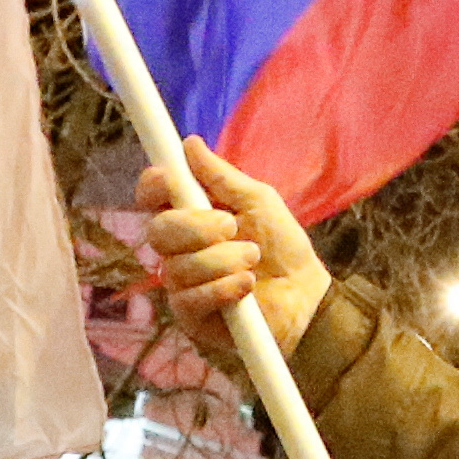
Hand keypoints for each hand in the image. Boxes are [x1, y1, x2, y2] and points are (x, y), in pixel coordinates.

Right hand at [134, 143, 328, 356]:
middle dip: (196, 227)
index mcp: (191, 214)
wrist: (304, 295)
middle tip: (232, 227)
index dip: (154, 185)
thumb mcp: (258, 201)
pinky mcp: (189, 315)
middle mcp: (179, 248)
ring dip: (223, 260)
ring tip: (253, 261)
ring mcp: (181, 283)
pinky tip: (246, 286)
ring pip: (177, 266)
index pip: (153, 196)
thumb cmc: (282, 245)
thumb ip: (222, 176)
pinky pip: (189, 298)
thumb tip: (190, 143)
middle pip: (157, 230)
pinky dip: (223, 288)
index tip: (168, 178)